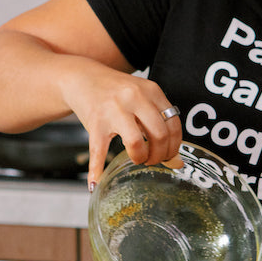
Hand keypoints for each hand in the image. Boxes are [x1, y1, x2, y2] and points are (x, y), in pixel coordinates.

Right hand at [60, 62, 182, 188]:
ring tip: (139, 159)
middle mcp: (133, 97)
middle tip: (153, 160)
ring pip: (136, 143)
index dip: (174, 146)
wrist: (83, 78)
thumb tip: (178, 163)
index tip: (168, 155)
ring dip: (140, 158)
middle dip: (159, 155)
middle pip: (159, 135)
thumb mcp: (143, 100)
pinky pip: (98, 152)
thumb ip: (161, 124)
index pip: (173, 125)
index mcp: (151, 90)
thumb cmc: (117, 93)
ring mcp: (113, 110)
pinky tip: (96, 182)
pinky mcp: (95, 123)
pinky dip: (96, 171)